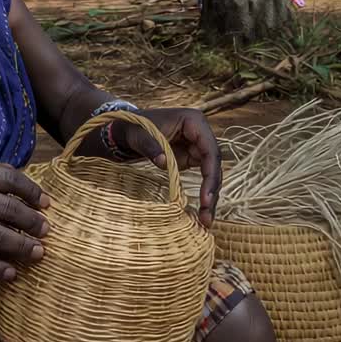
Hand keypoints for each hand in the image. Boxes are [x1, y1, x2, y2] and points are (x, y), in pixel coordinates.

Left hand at [114, 108, 221, 227]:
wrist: (126, 129)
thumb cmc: (133, 127)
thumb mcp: (138, 135)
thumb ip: (150, 146)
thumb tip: (163, 162)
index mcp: (194, 121)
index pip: (210, 150)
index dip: (211, 175)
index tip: (205, 198)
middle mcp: (201, 133)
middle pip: (214, 165)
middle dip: (212, 191)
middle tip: (207, 216)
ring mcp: (197, 146)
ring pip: (211, 174)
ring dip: (210, 197)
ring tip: (206, 220)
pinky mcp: (192, 157)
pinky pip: (202, 177)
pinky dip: (202, 194)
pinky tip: (202, 212)